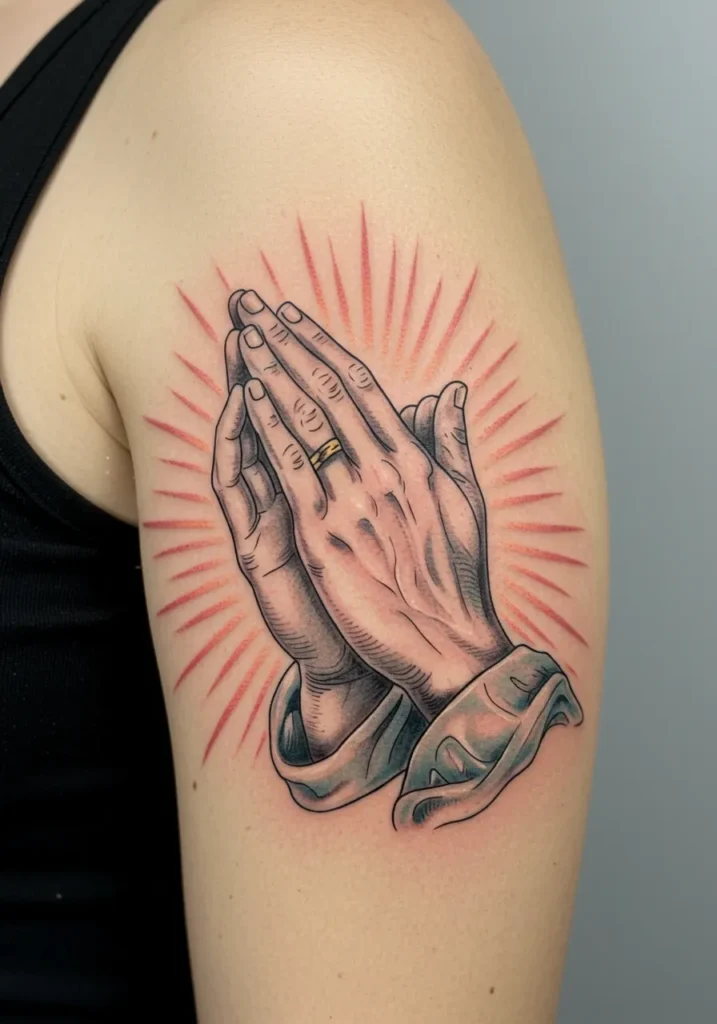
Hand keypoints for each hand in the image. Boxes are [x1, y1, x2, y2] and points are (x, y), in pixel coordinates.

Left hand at [234, 291, 512, 720]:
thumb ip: (453, 442)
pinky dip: (268, 430)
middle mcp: (384, 471)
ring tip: (242, 334)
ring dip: (269, 373)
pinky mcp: (324, 539)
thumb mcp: (466, 503)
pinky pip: (290, 471)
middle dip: (285, 343)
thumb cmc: (459, 578)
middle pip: (326, 391)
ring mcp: (352, 503)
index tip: (292, 316)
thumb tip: (449, 391)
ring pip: (304, 422)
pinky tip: (247, 397)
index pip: (361, 387)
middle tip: (250, 303)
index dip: (321, 346)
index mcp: (415, 460)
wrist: (452, 645)